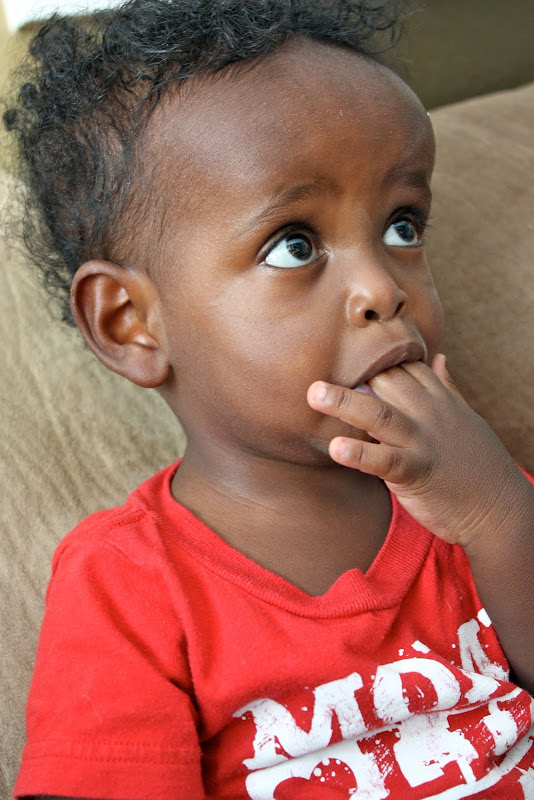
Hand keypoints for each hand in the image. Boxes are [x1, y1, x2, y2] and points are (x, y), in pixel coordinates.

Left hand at [307, 354, 532, 547]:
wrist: (500, 508)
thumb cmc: (477, 462)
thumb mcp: (463, 417)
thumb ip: (446, 387)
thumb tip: (438, 358)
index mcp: (437, 398)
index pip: (402, 365)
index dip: (372, 356)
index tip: (341, 347)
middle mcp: (429, 413)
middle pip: (385, 382)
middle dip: (351, 371)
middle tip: (310, 366)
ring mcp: (422, 441)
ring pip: (380, 415)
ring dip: (345, 403)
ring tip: (314, 395)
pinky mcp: (417, 472)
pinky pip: (384, 460)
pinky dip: (360, 454)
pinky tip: (336, 449)